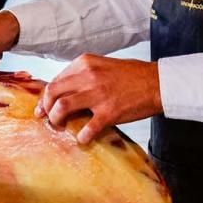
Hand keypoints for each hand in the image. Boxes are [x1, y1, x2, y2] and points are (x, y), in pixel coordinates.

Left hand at [36, 54, 161, 144]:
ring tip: (60, 127)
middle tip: (47, 119)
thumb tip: (65, 91)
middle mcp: (88, 76)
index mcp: (85, 63)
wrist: (158, 83)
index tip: (44, 107)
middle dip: (46, 108)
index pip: (56, 80)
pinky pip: (87, 128)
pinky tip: (83, 139)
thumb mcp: (103, 66)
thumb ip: (84, 75)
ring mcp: (98, 94)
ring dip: (56, 120)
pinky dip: (81, 136)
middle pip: (53, 92)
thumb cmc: (132, 75)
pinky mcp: (109, 112)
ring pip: (62, 107)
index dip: (47, 96)